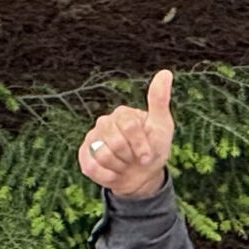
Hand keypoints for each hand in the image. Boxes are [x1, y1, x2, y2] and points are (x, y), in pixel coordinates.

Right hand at [78, 68, 172, 198]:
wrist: (141, 177)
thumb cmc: (153, 149)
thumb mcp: (162, 126)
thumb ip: (159, 100)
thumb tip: (165, 72)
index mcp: (122, 113)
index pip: (130, 127)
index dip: (140, 146)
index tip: (147, 155)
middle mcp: (104, 122)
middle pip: (116, 142)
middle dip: (129, 157)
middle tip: (134, 160)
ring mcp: (92, 139)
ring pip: (103, 155)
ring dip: (119, 167)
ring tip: (124, 164)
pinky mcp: (84, 156)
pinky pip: (92, 168)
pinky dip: (107, 176)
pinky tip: (113, 173)